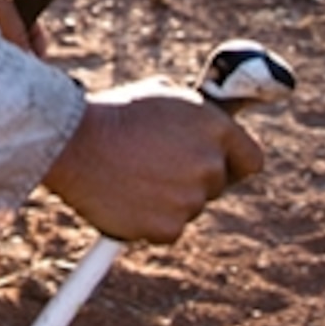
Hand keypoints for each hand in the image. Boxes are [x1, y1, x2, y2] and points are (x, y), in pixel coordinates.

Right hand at [41, 79, 263, 244]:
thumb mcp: (163, 97)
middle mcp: (210, 165)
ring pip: (189, 206)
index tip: (218, 165)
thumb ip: (197, 118)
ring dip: (168, 198)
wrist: (73, 143)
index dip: (234, 163)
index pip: (251, 160)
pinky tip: (125, 197)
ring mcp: (190, 199)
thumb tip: (210, 128)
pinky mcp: (168, 228)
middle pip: (216, 185)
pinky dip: (149, 220)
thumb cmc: (113, 114)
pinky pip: (167, 229)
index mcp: (215, 128)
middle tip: (157, 167)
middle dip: (193, 178)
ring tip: (132, 176)